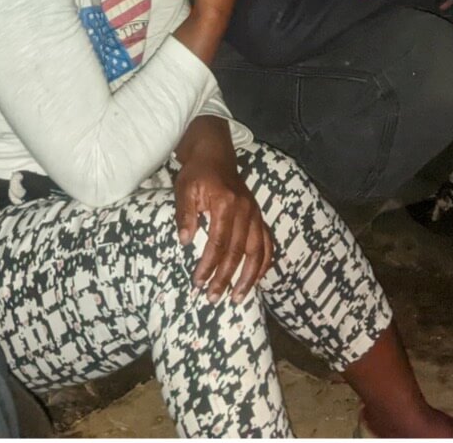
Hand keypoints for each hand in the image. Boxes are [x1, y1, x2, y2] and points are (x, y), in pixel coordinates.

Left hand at [173, 120, 272, 302]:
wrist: (216, 154)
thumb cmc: (197, 173)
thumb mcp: (184, 189)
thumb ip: (185, 214)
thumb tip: (185, 242)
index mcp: (226, 203)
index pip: (218, 242)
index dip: (209, 265)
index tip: (198, 282)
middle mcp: (246, 210)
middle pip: (238, 251)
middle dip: (226, 278)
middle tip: (213, 298)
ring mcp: (256, 214)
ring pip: (258, 251)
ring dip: (249, 277)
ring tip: (238, 298)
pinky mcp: (259, 216)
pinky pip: (268, 243)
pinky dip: (264, 263)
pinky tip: (256, 279)